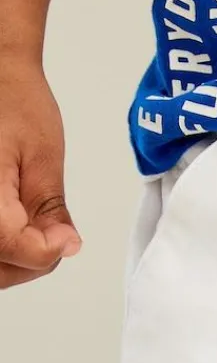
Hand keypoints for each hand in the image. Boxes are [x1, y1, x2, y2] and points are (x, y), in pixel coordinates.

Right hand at [0, 56, 81, 289]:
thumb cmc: (11, 101)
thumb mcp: (42, 156)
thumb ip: (50, 209)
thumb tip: (65, 248)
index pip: (11, 246)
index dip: (45, 250)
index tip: (65, 236)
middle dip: (30, 261)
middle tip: (54, 235)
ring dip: (14, 261)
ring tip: (35, 230)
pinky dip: (3, 250)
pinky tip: (17, 228)